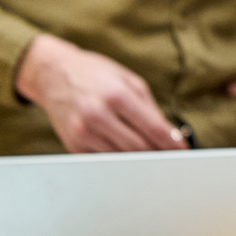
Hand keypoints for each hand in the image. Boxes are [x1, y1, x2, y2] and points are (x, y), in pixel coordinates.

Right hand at [14, 33, 186, 153]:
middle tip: (171, 157)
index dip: (171, 143)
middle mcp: (98, 115)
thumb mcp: (128, 80)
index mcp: (116, 95)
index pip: (153, 128)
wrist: (53, 74)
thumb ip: (150, 107)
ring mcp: (83, 133)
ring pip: (122, 159)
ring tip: (153, 157)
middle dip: (158, 155)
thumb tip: (169, 135)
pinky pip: (104, 160)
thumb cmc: (95, 74)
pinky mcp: (73, 146)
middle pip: (139, 148)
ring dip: (140, 161)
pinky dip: (118, 160)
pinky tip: (127, 155)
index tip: (182, 150)